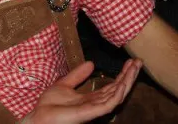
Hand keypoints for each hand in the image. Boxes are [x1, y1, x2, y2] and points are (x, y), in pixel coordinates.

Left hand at [24, 59, 141, 123]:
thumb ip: (78, 75)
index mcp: (92, 98)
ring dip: (127, 81)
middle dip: (129, 75)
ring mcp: (95, 108)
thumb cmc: (50, 105)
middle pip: (118, 89)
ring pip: (117, 95)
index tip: (130, 61)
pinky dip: (117, 95)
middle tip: (138, 61)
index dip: (122, 74)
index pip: (112, 85)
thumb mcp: (64, 84)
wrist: (40, 117)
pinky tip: (123, 85)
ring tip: (134, 68)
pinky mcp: (91, 113)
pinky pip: (108, 105)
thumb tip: (91, 63)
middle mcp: (96, 103)